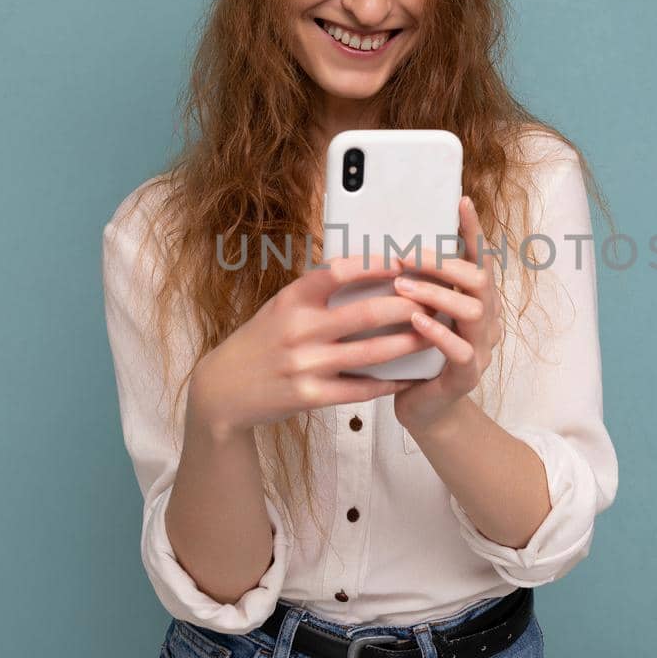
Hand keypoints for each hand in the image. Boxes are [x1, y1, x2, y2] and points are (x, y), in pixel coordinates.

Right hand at [186, 255, 431, 439]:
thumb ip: (315, 292)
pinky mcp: (309, 397)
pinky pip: (359, 389)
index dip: (373, 264)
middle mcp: (297, 330)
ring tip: (433, 335)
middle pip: (364, 314)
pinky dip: (388, 383)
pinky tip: (409, 377)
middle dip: (406, 307)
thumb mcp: (279, 307)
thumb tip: (364, 269)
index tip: (402, 260)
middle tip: (434, 300)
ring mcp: (304, 365)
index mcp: (291, 299)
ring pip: (370, 353)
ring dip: (407, 344)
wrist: (222, 390)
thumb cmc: (260, 342)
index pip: (337, 271)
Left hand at [391, 195, 503, 434]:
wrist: (424, 408)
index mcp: (476, 300)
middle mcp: (486, 320)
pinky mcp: (467, 376)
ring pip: (475, 311)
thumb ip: (415, 284)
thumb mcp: (416, 312)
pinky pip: (461, 351)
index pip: (480, 258)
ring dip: (437, 294)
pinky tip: (416, 323)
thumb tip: (387, 246)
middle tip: (406, 255)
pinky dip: (438, 333)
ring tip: (403, 288)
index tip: (460, 201)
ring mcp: (481, 349)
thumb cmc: (415, 355)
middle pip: (480, 279)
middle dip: (443, 264)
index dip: (472, 230)